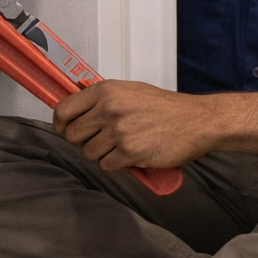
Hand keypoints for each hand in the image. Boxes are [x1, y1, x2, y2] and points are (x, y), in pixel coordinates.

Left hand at [53, 80, 212, 170]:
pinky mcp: (129, 152)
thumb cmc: (165, 107)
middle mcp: (109, 109)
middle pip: (73, 135)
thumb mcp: (130, 91)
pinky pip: (107, 166)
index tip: (65, 129)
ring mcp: (118, 131)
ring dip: (102, 154)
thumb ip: (103, 99)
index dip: (61, 124)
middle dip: (84, 141)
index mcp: (106, 91)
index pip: (63, 110)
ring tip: (121, 146)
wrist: (196, 121)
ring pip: (89, 153)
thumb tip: (76, 109)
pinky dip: (117, 164)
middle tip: (102, 140)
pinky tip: (132, 154)